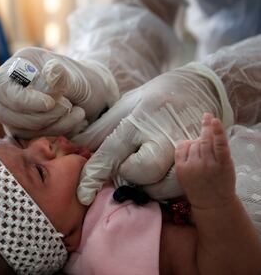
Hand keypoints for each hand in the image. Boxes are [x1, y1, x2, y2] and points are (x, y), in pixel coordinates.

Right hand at [0, 47, 118, 138]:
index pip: (1, 86)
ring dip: (52, 125)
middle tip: (68, 106)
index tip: (50, 104)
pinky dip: (55, 132)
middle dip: (40, 116)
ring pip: (18, 128)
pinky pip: (30, 137)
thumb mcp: (77, 76)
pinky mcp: (22, 128)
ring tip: (77, 111)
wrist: (93, 96)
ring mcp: (13, 109)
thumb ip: (63, 76)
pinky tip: (74, 119)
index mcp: (18, 65)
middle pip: (5, 112)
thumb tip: (51, 72)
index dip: (23, 99)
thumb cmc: (82, 81)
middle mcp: (9, 88)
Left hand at [76, 63, 233, 204]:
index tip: (83, 194)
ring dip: (150, 186)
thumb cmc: (154, 99)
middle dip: (131, 175)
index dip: (94, 175)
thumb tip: (75, 146)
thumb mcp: (125, 106)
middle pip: (144, 172)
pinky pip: (183, 188)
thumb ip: (101, 129)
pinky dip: (168, 188)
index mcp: (139, 120)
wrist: (198, 87)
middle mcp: (164, 135)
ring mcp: (187, 149)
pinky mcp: (205, 160)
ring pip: (166, 186)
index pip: (112, 152)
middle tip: (129, 166)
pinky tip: (163, 176)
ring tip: (147, 173)